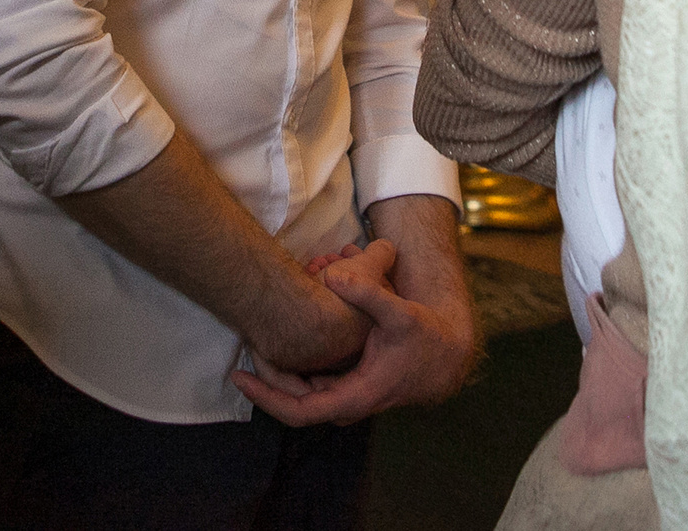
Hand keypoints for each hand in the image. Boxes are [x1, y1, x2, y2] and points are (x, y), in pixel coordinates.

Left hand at [232, 203, 474, 425]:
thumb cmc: (426, 338)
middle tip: (244, 343)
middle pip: (292, 401)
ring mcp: (347, 396)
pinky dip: (297, 362)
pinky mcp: (348, 385)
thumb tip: (336, 275)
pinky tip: (284, 338)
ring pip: (301, 391)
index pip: (299, 412)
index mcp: (355, 395)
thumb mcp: (400, 313)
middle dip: (266, 376)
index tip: (240, 379)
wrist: (448, 357)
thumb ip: (369, 293)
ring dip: (280, 369)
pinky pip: (312, 382)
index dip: (266, 397)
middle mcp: (347, 403)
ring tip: (258, 337)